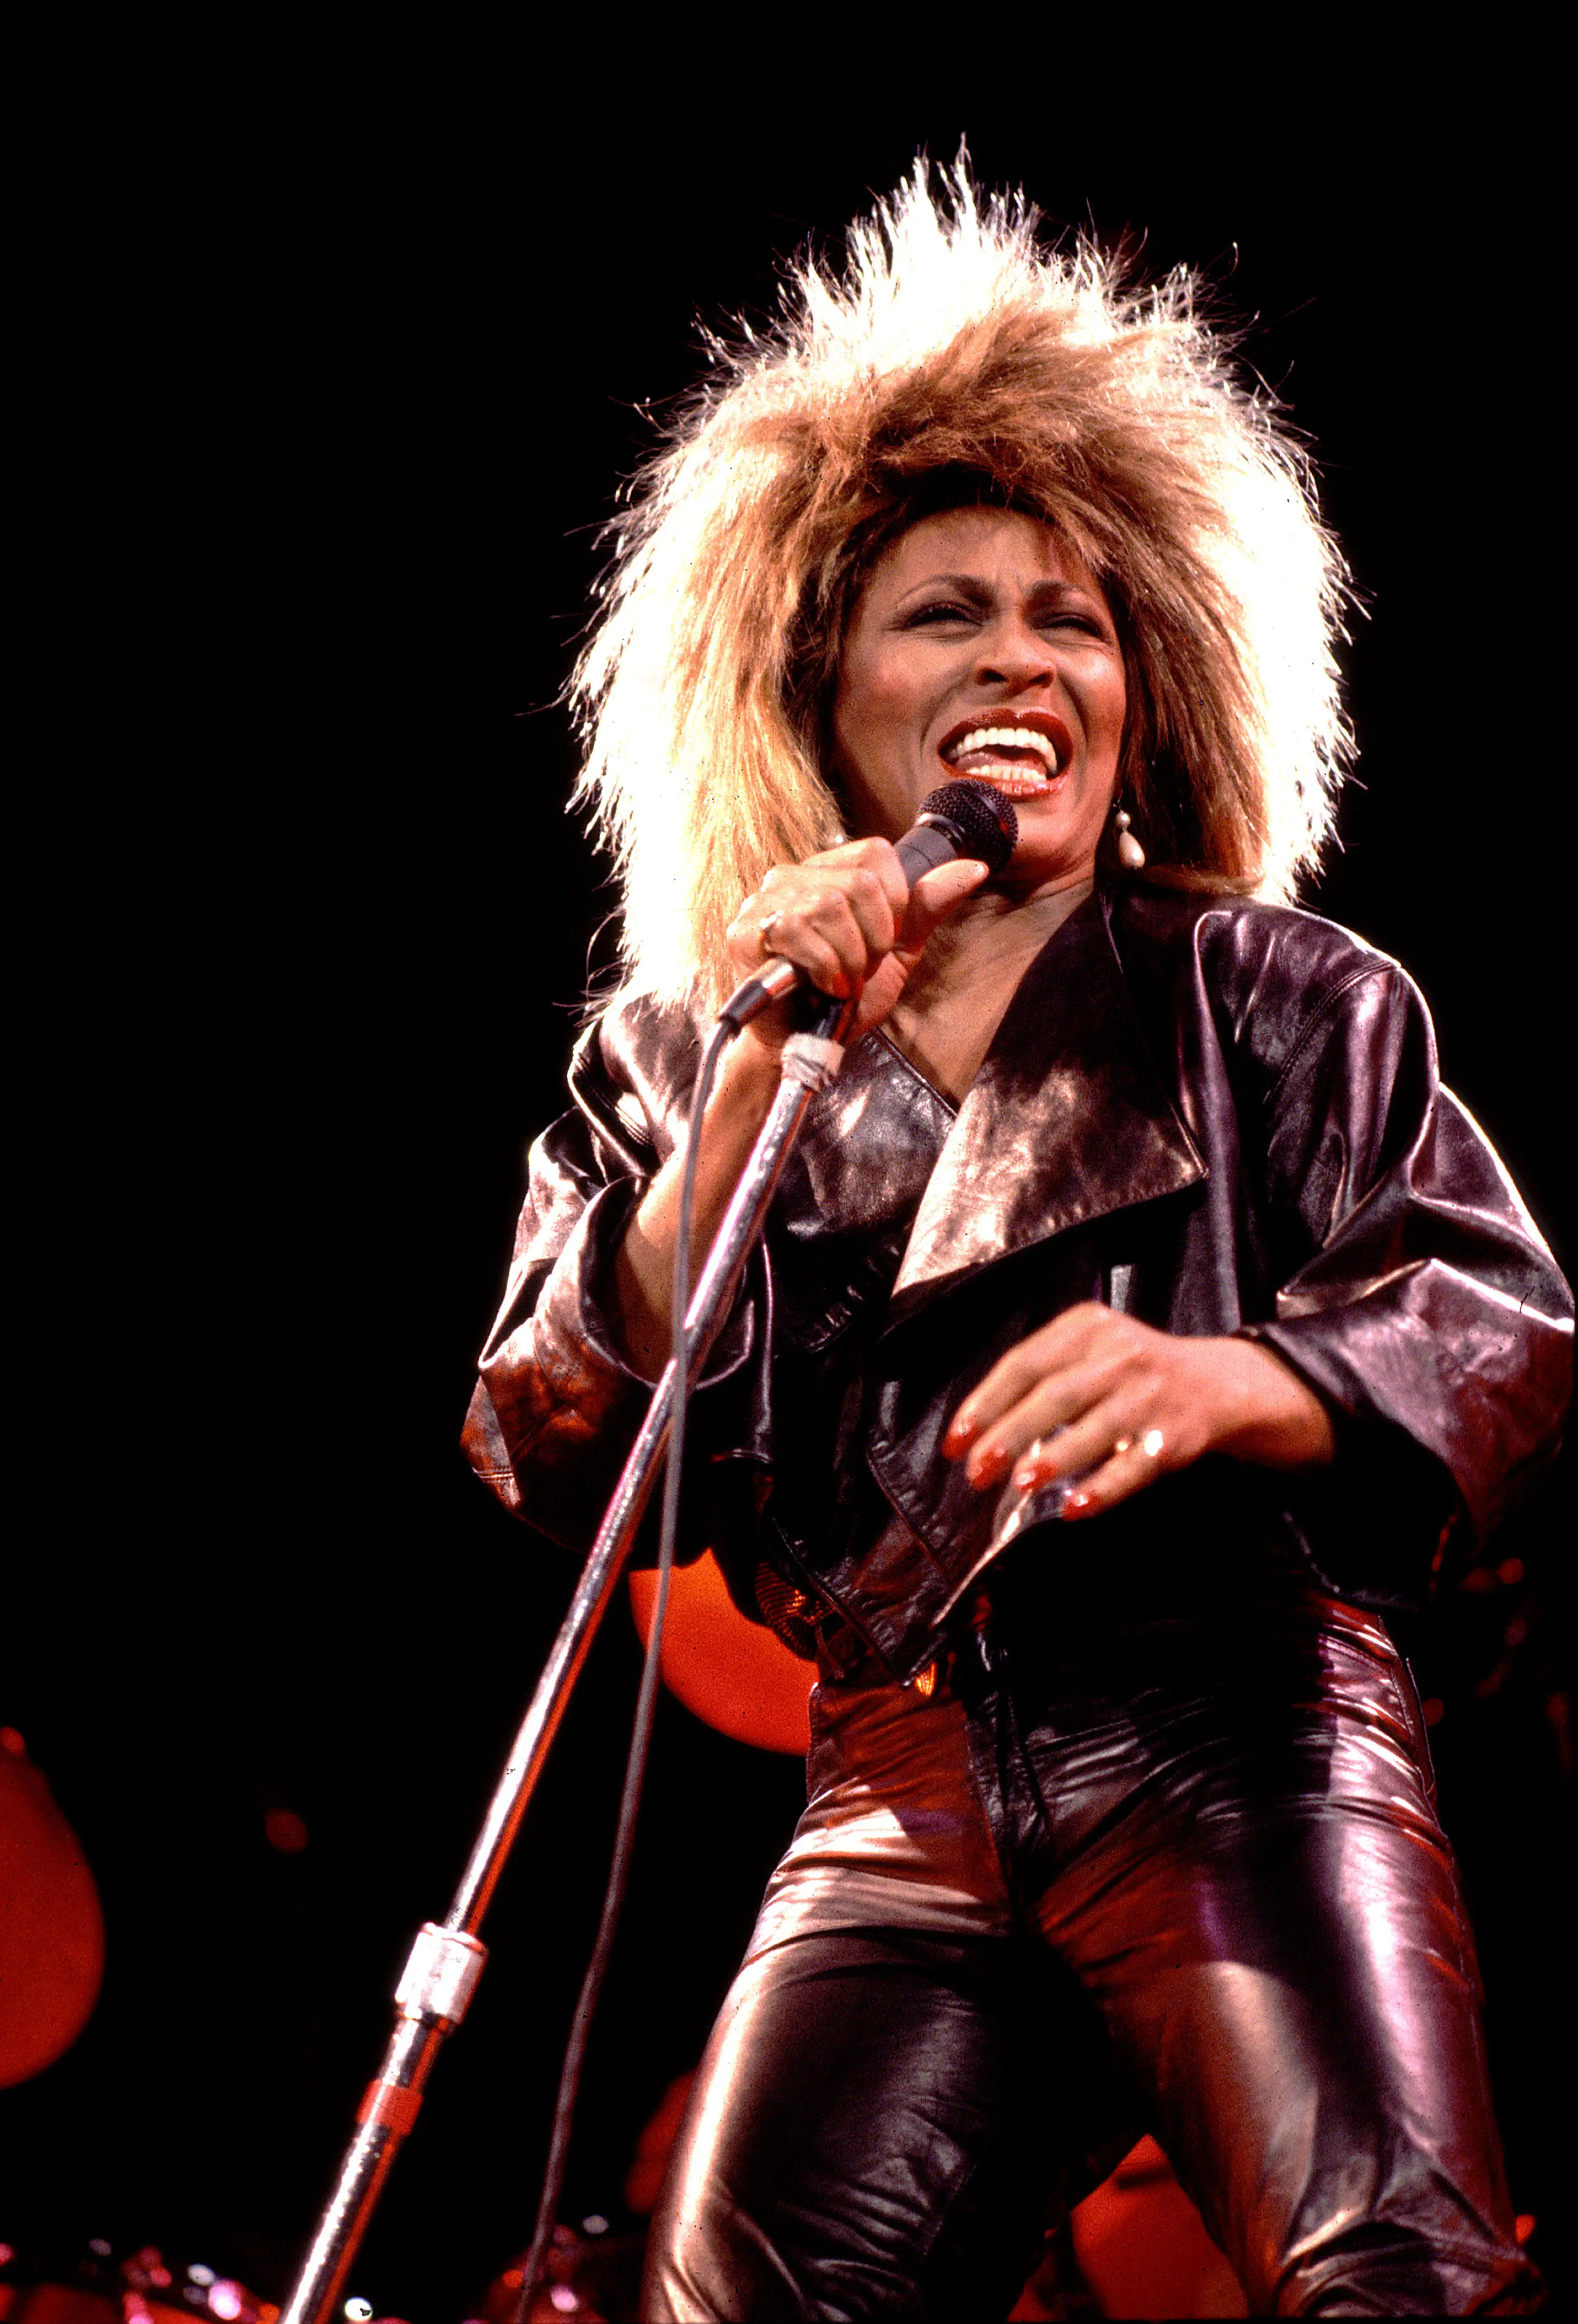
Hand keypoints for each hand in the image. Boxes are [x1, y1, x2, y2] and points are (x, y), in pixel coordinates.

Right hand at [725, 836, 989, 1044]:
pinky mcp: (744, 932)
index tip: (883, 941)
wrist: (805, 1045)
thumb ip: (927, 906)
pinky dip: (824, 968)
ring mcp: (764, 902)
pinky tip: (821, 986)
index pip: (875, 852)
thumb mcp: (897, 950)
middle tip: (859, 969)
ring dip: (849, 957)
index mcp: (827, 872)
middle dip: (873, 939)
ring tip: (841, 981)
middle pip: (857, 882)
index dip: (893, 902)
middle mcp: (791, 877)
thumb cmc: (845, 997)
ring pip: (829, 905)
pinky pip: (798, 931)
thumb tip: (974, 868)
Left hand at [941, 1303, 1334, 1518]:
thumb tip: (976, 1430)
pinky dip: (1102, 1488)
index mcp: (1087, 1328)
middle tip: (977, 1469)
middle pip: (1054, 1395)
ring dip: (1055, 1456)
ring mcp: (1149, 1395)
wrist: (1215, 1382)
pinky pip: (1133, 1465)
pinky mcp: (1174, 1435)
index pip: (1024, 1363)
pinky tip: (1073, 1508)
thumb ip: (1039, 1376)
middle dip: (1009, 1434)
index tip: (955, 1441)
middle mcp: (1119, 1355)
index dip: (985, 1404)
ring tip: (1020, 1482)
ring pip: (1095, 1427)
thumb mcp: (1088, 1349)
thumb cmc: (1131, 1372)